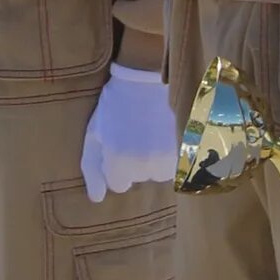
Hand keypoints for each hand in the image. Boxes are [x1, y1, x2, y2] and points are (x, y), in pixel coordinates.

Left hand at [79, 63, 177, 201]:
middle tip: (135, 134)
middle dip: (136, 162)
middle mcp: (146, 167)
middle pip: (140, 179)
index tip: (118, 146)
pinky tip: (164, 133)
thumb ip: (92, 168)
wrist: (147, 80)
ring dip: (155, 159)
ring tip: (151, 132)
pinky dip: (172, 153)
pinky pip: (176, 164)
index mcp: (120, 164)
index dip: (116, 166)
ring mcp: (169, 160)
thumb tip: (96, 199)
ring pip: (159, 173)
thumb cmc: (115, 106)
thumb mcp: (94, 134)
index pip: (118, 185)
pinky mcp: (187, 151)